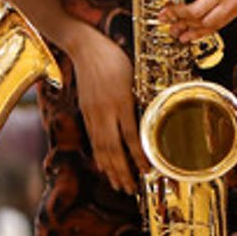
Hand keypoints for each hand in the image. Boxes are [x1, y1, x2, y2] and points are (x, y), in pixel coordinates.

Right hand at [67, 27, 143, 193]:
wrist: (85, 47)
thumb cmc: (114, 57)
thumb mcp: (133, 75)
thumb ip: (139, 98)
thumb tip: (151, 120)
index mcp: (121, 100)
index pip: (131, 137)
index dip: (139, 158)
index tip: (147, 171)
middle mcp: (105, 110)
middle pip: (113, 150)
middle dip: (122, 172)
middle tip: (130, 189)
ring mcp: (93, 113)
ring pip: (101, 148)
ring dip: (110, 170)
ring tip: (118, 185)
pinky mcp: (85, 112)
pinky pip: (92, 140)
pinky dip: (99, 156)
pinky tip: (103, 166)